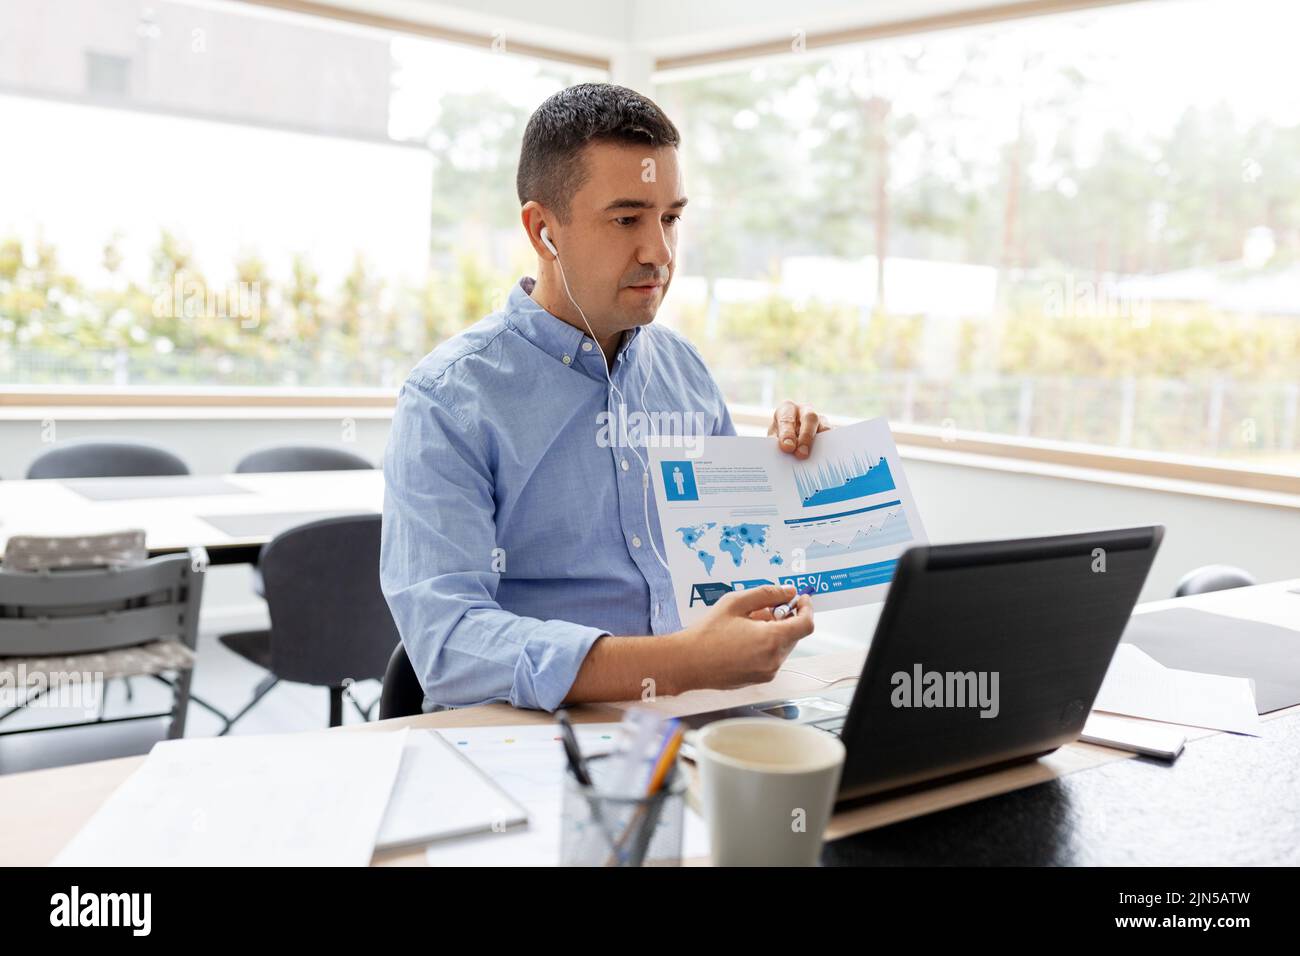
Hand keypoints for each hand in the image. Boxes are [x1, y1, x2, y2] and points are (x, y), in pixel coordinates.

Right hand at [676, 584, 813, 689]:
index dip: (807, 608)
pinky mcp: (758, 680)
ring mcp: (767, 673)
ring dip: (775, 632)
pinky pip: (772, 658)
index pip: (806, 624)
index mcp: (772, 640)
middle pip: (795, 635)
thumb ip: (767, 594)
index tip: (801, 599)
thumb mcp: (736, 603)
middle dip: (786, 618)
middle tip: (766, 607)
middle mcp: (774, 660)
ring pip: (783, 647)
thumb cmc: (707, 633)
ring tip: (749, 623)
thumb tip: (789, 592)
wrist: (687, 662)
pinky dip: (767, 645)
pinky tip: (744, 638)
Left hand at [768, 400, 830, 458]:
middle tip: (801, 454)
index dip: (787, 433)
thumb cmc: (779, 436)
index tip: (787, 447)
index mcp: (787, 409)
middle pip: (810, 418)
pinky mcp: (828, 431)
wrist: (789, 437)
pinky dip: (828, 447)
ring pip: (824, 427)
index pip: (787, 418)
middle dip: (806, 437)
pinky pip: (831, 438)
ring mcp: (820, 420)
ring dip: (819, 443)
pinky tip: (824, 458)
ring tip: (814, 458)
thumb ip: (776, 443)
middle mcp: (805, 411)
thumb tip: (785, 451)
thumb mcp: (773, 437)